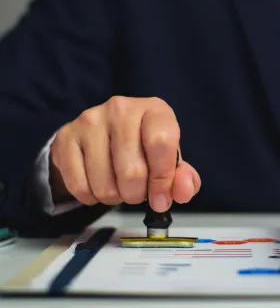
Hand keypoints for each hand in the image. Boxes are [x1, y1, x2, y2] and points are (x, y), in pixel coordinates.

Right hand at [50, 96, 200, 211]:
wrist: (102, 136)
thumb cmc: (145, 148)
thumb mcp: (171, 160)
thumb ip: (184, 179)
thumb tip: (183, 192)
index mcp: (155, 110)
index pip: (161, 143)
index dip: (162, 179)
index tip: (161, 199)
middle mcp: (121, 108)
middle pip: (132, 171)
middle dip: (137, 194)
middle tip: (137, 193)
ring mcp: (90, 120)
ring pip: (104, 183)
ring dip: (114, 198)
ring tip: (118, 187)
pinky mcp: (66, 137)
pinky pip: (79, 186)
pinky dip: (91, 197)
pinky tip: (97, 184)